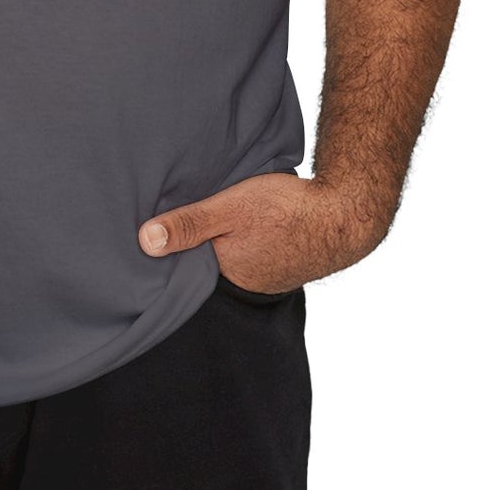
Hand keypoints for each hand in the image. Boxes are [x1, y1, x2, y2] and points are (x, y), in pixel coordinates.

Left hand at [137, 172, 391, 291]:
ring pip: (232, 258)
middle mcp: (245, 281)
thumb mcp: (229, 208)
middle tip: (178, 224)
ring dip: (224, 242)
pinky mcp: (284, 262)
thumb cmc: (286, 210)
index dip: (172, 251)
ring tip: (211, 221)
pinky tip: (246, 224)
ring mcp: (267, 275)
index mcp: (226, 272)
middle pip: (208, 263)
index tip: (151, 236)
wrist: (345, 213)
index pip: (186, 267)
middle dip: (195, 247)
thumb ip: (189, 224)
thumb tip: (145, 242)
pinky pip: (254, 253)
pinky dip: (246, 241)